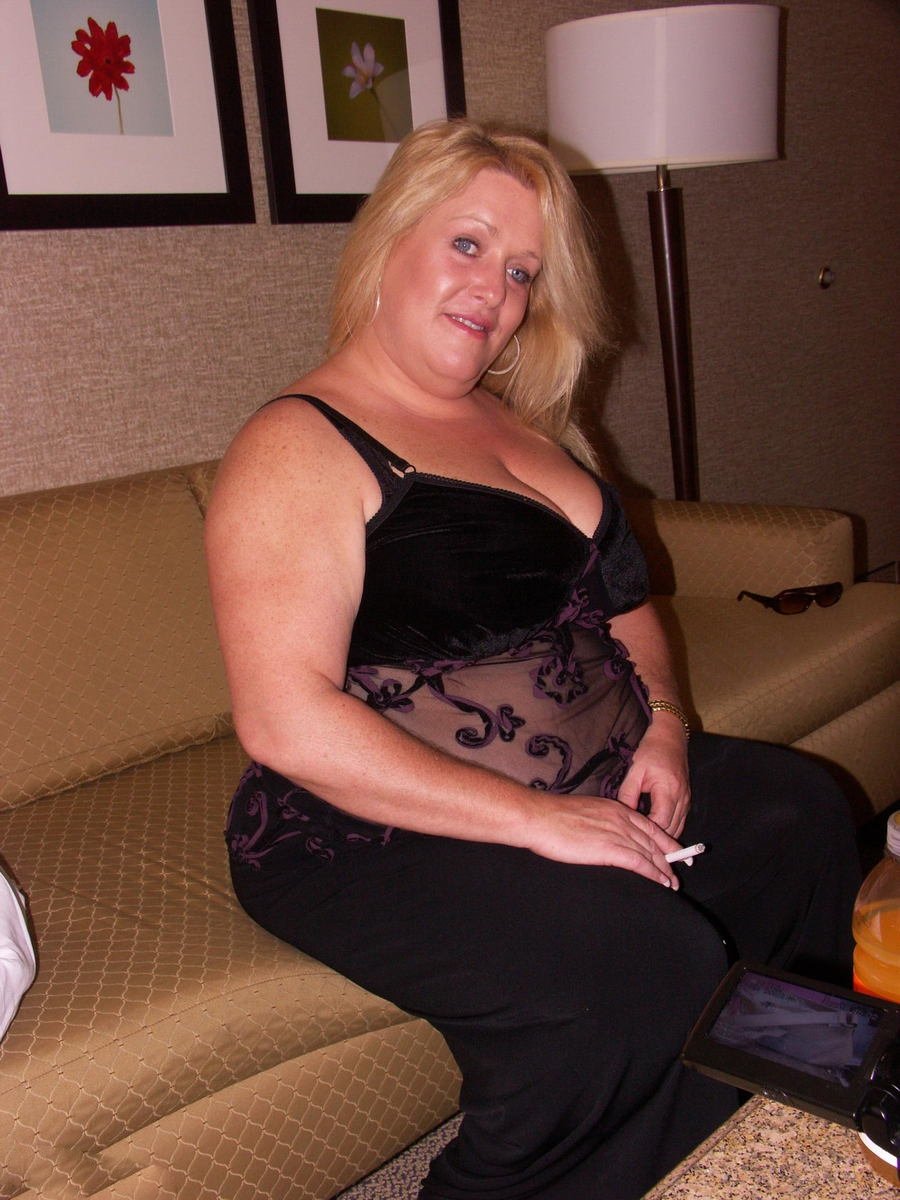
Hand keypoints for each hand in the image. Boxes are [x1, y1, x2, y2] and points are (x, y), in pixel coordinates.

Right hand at [524, 793, 682, 888]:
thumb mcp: (585, 812)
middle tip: (678, 872)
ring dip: (664, 870)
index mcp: (615, 808)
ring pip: (650, 853)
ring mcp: (617, 833)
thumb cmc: (553, 817)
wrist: (539, 817)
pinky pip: (639, 863)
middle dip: (669, 858)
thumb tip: (604, 836)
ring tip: (672, 884)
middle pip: (653, 841)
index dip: (665, 841)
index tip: (675, 852)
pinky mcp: (610, 849)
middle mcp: (621, 819)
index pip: (649, 826)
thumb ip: (601, 822)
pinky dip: (654, 874)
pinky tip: (662, 883)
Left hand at [617, 716, 690, 838]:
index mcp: (668, 790)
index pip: (660, 821)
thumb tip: (623, 816)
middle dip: (654, 838)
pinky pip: (680, 822)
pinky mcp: (686, 800)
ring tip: (645, 842)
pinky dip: (669, 829)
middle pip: (671, 830)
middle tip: (636, 843)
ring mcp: (687, 800)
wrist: (670, 739)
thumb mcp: (635, 771)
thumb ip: (627, 794)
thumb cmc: (651, 752)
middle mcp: (682, 798)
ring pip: (677, 828)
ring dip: (662, 837)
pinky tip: (655, 832)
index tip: (632, 834)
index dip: (647, 832)